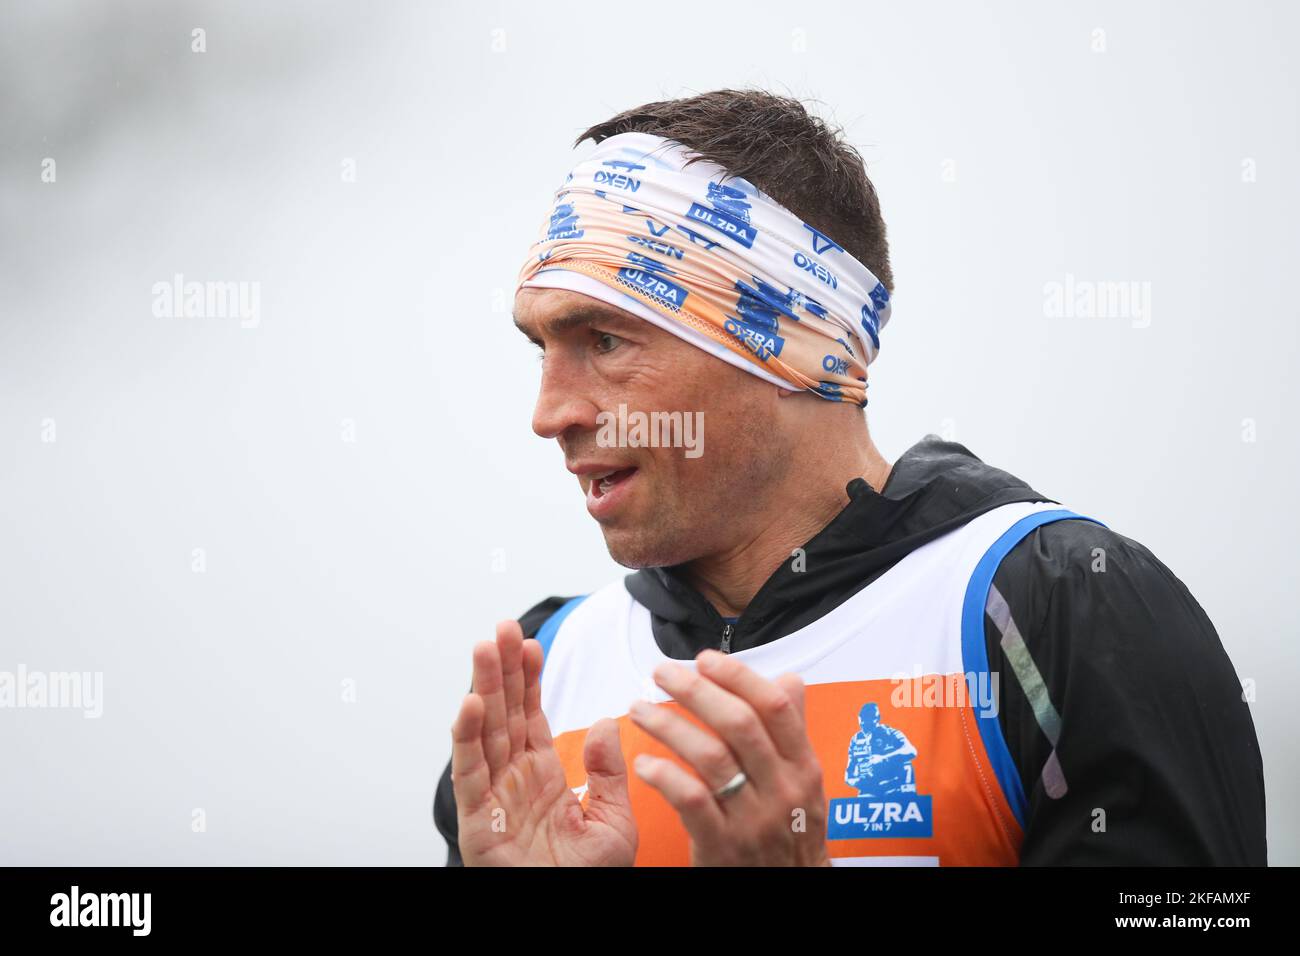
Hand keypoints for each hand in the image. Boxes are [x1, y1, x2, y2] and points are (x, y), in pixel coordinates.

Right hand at [450, 620, 637, 865]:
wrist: (569, 918)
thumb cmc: (588, 882)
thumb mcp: (614, 822)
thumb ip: (609, 773)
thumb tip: (610, 722)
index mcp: (543, 775)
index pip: (532, 715)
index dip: (530, 678)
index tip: (531, 641)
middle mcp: (513, 779)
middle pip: (504, 713)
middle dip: (503, 669)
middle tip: (503, 626)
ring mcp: (493, 798)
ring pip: (485, 732)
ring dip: (483, 688)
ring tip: (485, 647)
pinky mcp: (478, 822)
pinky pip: (471, 774)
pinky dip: (466, 738)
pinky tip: (470, 703)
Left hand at [627, 649, 830, 865]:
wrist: (792, 892)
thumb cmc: (793, 833)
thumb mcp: (806, 781)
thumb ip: (792, 730)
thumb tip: (788, 680)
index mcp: (803, 766)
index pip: (775, 708)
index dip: (739, 677)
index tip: (705, 659)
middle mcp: (782, 789)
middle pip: (738, 725)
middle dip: (695, 691)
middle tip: (662, 673)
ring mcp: (753, 819)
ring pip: (710, 757)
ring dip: (668, 726)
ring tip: (639, 710)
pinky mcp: (723, 846)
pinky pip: (690, 801)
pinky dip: (664, 776)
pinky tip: (644, 762)